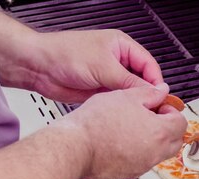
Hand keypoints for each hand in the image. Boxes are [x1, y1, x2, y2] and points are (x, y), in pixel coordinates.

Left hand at [30, 29, 163, 102]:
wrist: (37, 67)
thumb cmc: (63, 54)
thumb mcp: (104, 68)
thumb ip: (131, 81)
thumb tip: (154, 90)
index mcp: (121, 46)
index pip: (149, 65)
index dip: (156, 81)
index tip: (161, 97)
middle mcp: (117, 61)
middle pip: (142, 79)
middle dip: (146, 93)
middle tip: (151, 107)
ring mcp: (108, 76)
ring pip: (130, 92)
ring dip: (132, 101)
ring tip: (136, 111)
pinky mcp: (101, 91)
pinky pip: (118, 100)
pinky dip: (121, 107)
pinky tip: (122, 112)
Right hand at [62, 84, 186, 178]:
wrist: (74, 148)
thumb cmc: (96, 124)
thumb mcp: (126, 96)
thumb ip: (149, 93)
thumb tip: (161, 91)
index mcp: (160, 132)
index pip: (181, 122)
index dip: (170, 110)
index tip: (158, 106)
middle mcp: (155, 153)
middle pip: (175, 141)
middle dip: (167, 127)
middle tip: (151, 117)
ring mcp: (142, 166)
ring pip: (158, 153)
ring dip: (153, 141)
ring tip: (133, 127)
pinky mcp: (128, 174)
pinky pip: (141, 162)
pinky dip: (137, 153)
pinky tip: (121, 141)